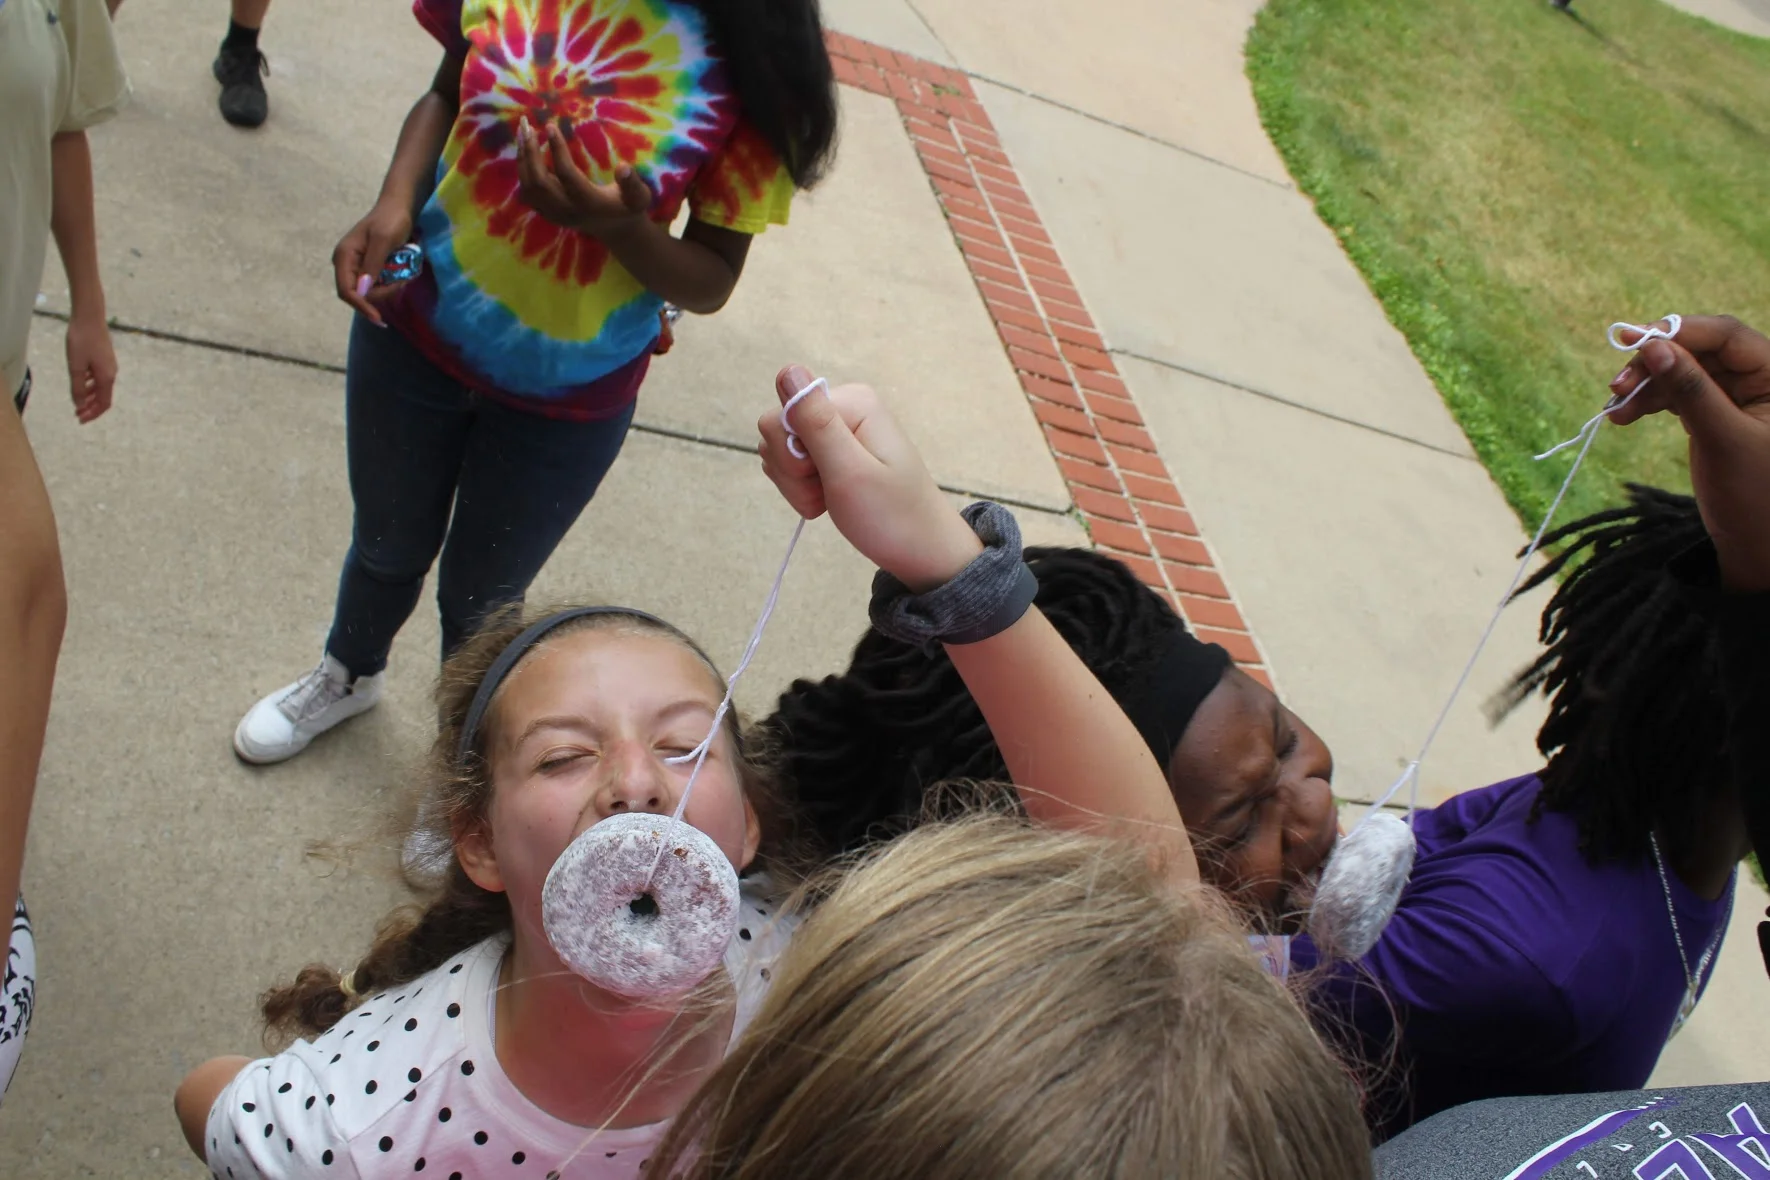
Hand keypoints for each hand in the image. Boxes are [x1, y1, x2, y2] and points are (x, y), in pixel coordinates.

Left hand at [64, 312, 115, 423]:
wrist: (89, 317)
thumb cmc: (82, 341)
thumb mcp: (76, 366)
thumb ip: (77, 387)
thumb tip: (79, 403)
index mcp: (106, 378)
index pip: (103, 403)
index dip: (93, 414)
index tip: (80, 419)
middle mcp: (111, 374)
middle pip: (103, 397)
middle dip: (90, 407)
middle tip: (76, 413)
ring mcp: (109, 366)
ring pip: (101, 388)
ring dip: (89, 397)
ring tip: (76, 400)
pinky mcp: (104, 358)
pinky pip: (99, 378)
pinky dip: (90, 385)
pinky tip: (81, 383)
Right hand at [332, 202, 413, 326]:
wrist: (399, 206)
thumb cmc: (391, 220)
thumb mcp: (383, 241)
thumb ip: (372, 266)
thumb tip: (362, 292)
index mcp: (344, 256)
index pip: (346, 291)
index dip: (362, 306)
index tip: (379, 318)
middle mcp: (346, 263)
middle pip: (359, 294)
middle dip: (381, 294)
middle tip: (403, 281)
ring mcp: (357, 265)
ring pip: (370, 291)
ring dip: (389, 288)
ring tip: (407, 275)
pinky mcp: (368, 266)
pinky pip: (377, 283)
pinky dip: (391, 282)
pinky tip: (403, 274)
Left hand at [516, 117, 652, 236]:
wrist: (616, 230)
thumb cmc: (628, 208)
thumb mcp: (639, 197)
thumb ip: (633, 184)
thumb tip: (624, 166)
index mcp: (589, 203)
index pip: (567, 174)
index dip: (558, 149)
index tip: (551, 125)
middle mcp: (567, 210)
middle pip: (539, 182)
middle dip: (530, 152)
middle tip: (527, 125)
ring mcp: (555, 214)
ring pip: (529, 187)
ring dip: (523, 159)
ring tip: (523, 132)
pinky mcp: (548, 213)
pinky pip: (527, 192)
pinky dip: (523, 169)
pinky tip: (525, 150)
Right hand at [758, 365, 982, 591]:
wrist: (919, 551)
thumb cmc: (892, 516)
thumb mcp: (850, 471)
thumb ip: (815, 422)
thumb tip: (787, 369)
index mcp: (851, 401)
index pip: (779, 416)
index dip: (790, 455)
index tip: (823, 476)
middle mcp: (843, 407)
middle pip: (776, 431)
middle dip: (793, 472)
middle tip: (829, 491)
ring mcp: (836, 430)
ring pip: (780, 451)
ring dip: (796, 485)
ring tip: (831, 499)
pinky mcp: (830, 452)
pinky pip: (791, 465)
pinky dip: (802, 490)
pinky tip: (827, 501)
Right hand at [1609, 315, 1769, 591]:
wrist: (1757, 545)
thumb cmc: (1754, 496)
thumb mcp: (1722, 439)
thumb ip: (1690, 389)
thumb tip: (1655, 346)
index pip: (1727, 336)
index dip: (1680, 331)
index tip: (1631, 338)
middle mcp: (1759, 378)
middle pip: (1698, 350)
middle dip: (1655, 362)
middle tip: (1615, 384)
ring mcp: (1734, 395)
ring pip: (1681, 371)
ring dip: (1644, 385)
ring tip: (1613, 409)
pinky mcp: (1712, 412)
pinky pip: (1676, 394)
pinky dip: (1648, 402)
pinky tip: (1622, 416)